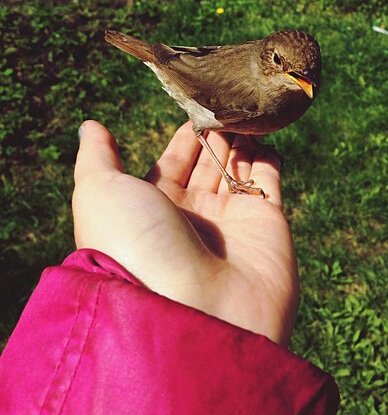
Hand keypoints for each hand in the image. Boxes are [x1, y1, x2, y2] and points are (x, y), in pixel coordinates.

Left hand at [72, 120, 298, 345]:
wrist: (193, 311)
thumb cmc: (136, 247)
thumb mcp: (100, 194)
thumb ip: (96, 158)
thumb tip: (91, 126)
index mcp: (153, 210)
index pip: (171, 164)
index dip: (183, 137)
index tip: (196, 107)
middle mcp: (193, 217)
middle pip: (207, 164)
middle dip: (215, 135)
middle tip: (225, 104)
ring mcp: (232, 221)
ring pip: (238, 168)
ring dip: (241, 140)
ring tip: (244, 111)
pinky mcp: (268, 223)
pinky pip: (269, 180)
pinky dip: (268, 156)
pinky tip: (265, 135)